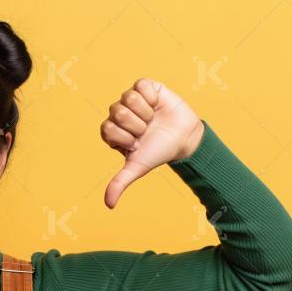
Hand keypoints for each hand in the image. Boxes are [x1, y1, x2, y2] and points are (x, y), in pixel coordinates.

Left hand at [100, 78, 203, 208]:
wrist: (184, 138)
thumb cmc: (158, 152)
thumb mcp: (137, 167)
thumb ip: (119, 183)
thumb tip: (108, 205)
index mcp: (111, 130)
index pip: (107, 128)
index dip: (126, 137)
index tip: (137, 143)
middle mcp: (118, 113)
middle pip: (117, 112)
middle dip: (137, 126)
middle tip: (146, 131)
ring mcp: (130, 99)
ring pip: (128, 98)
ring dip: (145, 112)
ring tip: (152, 119)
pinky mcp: (145, 86)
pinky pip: (141, 85)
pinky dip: (152, 97)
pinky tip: (157, 105)